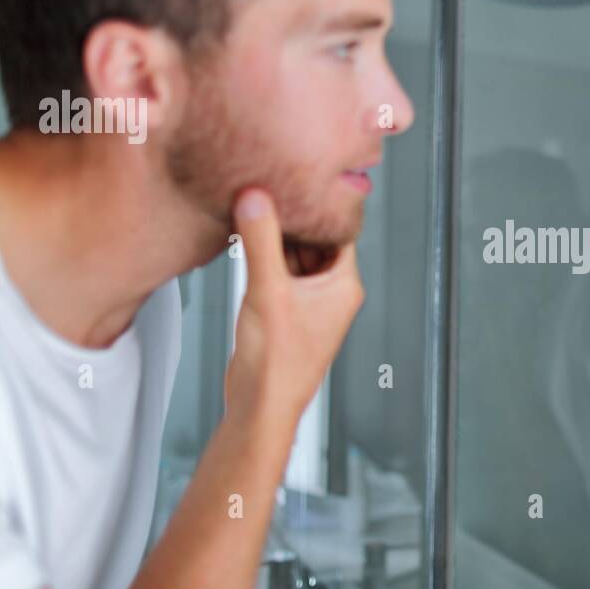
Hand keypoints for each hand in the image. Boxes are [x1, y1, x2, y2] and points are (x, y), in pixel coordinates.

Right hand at [224, 187, 363, 426]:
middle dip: (291, 220)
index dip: (318, 206)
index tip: (297, 182)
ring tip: (252, 210)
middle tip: (268, 191)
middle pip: (315, 241)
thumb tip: (256, 197)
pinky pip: (279, 274)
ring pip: (295, 257)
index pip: (339, 231)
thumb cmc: (277, 363)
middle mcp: (332, 293)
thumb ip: (261, 241)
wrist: (260, 406)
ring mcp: (309, 304)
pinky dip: (265, 258)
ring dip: (275, 239)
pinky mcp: (287, 313)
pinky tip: (245, 241)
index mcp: (344, 286)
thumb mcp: (267, 291)